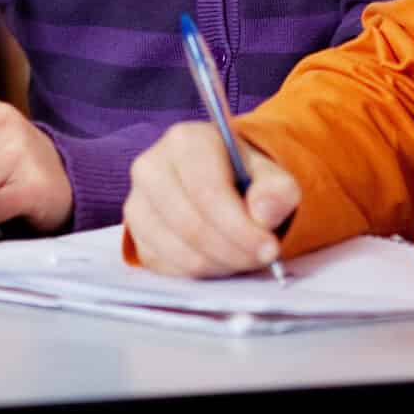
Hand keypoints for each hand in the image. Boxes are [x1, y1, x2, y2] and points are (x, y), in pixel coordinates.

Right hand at [123, 121, 302, 277]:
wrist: (220, 183)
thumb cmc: (244, 178)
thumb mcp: (271, 176)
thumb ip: (276, 191)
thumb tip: (263, 213)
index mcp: (185, 141)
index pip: (207, 191)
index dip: (240, 226)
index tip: (269, 248)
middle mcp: (151, 167)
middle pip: (191, 224)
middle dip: (233, 250)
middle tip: (262, 257)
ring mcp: (137, 203)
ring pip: (180, 252)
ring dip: (220, 264)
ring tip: (243, 256)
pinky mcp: (136, 236)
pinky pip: (168, 268)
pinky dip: (201, 273)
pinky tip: (220, 258)